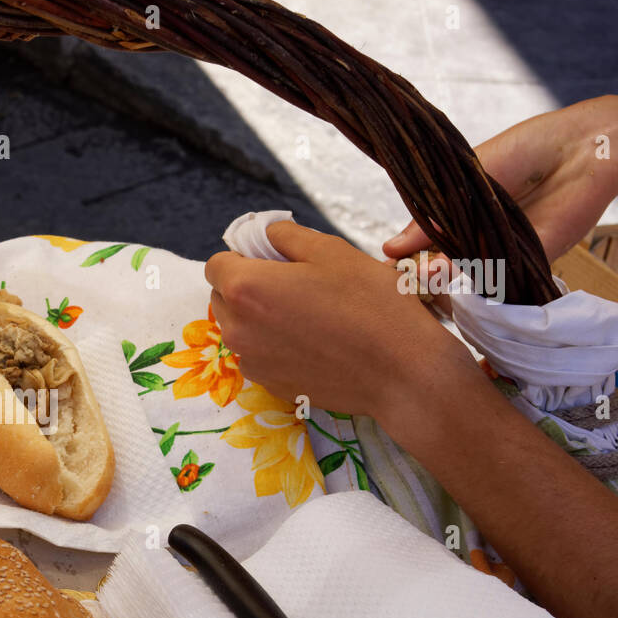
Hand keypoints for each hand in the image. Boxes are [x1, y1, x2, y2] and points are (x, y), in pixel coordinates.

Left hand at [207, 222, 480, 421]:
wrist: (401, 371)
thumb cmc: (370, 303)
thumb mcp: (331, 250)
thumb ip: (285, 235)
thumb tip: (264, 233)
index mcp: (245, 288)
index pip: (216, 263)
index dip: (243, 256)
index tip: (272, 259)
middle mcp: (237, 328)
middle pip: (224, 297)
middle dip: (248, 286)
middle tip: (295, 284)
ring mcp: (251, 361)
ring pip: (241, 328)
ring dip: (260, 317)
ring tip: (308, 315)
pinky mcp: (270, 384)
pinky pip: (259, 355)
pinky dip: (275, 345)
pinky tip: (314, 343)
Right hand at [384, 94, 617, 263]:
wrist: (580, 148)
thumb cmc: (524, 151)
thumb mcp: (464, 180)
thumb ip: (432, 218)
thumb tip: (392, 248)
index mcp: (462, 213)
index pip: (427, 240)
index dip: (406, 253)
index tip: (386, 262)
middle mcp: (480, 236)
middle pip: (442, 263)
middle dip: (418, 270)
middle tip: (398, 273)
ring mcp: (501, 252)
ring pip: (464, 273)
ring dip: (440, 276)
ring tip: (421, 271)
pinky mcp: (525, 262)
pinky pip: (493, 279)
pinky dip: (469, 278)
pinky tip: (447, 272)